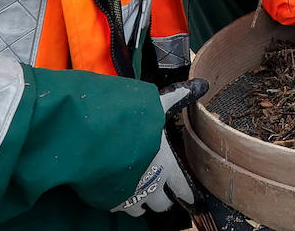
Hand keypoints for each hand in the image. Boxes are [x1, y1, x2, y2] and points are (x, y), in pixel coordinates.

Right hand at [112, 79, 208, 216]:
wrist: (91, 135)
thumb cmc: (128, 120)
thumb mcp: (157, 105)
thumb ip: (178, 98)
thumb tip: (202, 85)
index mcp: (166, 165)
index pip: (183, 188)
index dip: (186, 193)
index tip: (189, 197)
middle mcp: (151, 185)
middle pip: (163, 204)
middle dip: (162, 197)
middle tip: (158, 188)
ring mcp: (129, 196)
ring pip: (140, 209)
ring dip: (141, 201)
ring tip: (138, 190)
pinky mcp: (109, 200)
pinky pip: (119, 208)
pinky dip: (121, 202)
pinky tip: (119, 189)